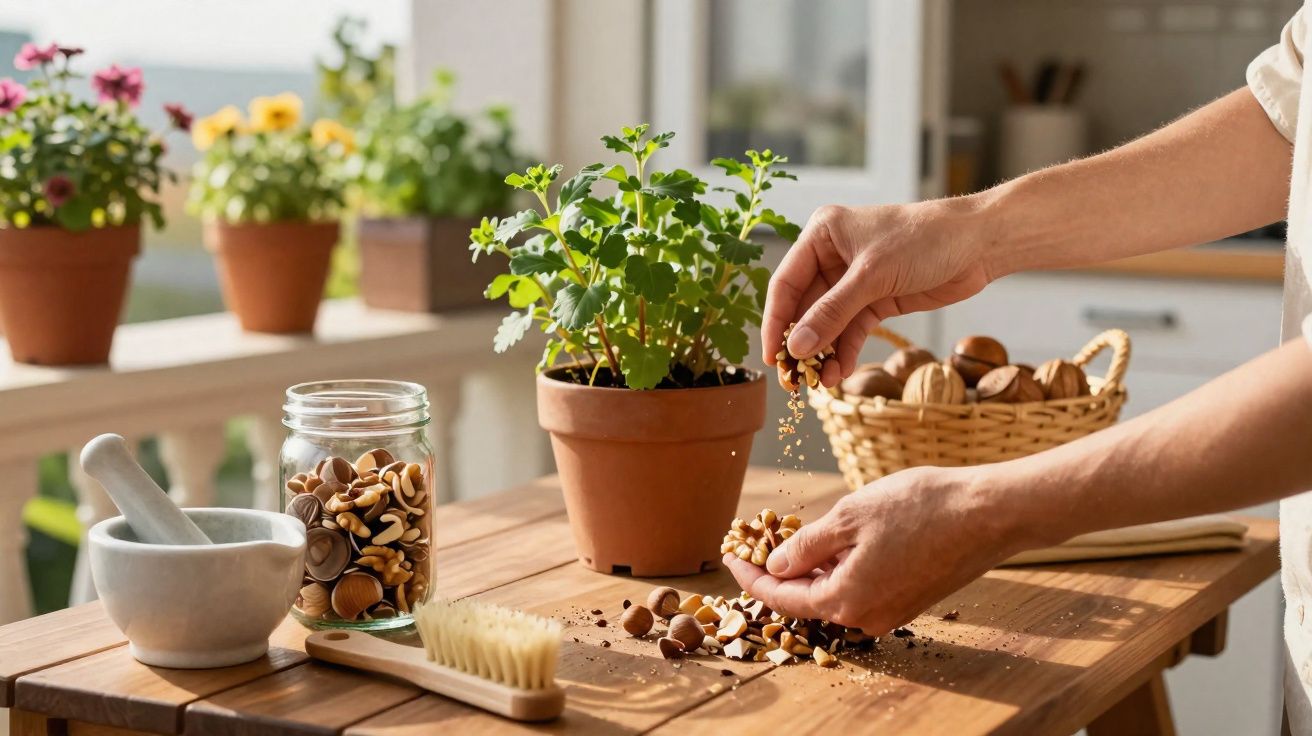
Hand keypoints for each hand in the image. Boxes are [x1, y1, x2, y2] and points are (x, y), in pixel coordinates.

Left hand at [724, 466, 1027, 632]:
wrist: (988, 513)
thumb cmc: (920, 508)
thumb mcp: (848, 517)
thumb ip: (805, 547)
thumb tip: (775, 566)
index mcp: (844, 601)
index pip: (780, 597)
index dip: (749, 575)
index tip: (729, 555)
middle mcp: (865, 618)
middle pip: (806, 600)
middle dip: (778, 572)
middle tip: (755, 542)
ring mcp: (891, 612)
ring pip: (835, 594)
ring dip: (811, 570)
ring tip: (791, 537)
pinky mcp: (910, 599)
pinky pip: (861, 590)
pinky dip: (840, 570)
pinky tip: (834, 543)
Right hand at [761, 199, 995, 384]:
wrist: (979, 243)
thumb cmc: (924, 239)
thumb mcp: (872, 276)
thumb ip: (832, 313)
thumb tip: (797, 347)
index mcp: (821, 235)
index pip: (785, 282)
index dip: (776, 321)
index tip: (772, 356)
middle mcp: (832, 256)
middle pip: (804, 306)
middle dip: (801, 342)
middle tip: (794, 378)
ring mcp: (854, 280)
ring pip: (827, 323)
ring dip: (823, 352)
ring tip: (820, 382)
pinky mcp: (876, 299)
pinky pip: (851, 330)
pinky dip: (844, 351)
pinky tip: (839, 372)